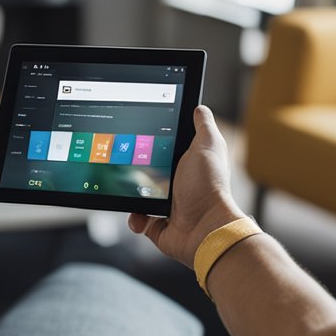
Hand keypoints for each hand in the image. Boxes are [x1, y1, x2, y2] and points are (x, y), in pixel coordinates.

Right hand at [128, 105, 245, 267]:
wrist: (205, 227)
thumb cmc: (209, 186)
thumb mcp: (208, 145)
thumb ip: (203, 125)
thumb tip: (199, 107)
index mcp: (186, 164)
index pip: (162, 149)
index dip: (148, 143)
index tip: (134, 138)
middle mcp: (177, 185)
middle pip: (146, 172)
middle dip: (134, 170)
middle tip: (126, 166)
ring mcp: (167, 206)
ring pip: (137, 196)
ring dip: (131, 196)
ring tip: (132, 193)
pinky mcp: (158, 225)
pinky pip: (138, 219)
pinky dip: (136, 218)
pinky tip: (140, 215)